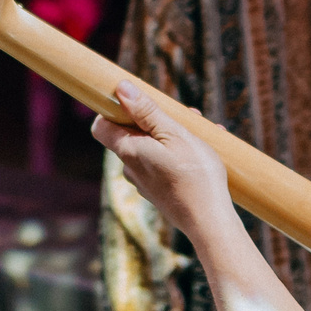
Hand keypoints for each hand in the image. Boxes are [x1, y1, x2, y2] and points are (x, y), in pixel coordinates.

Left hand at [92, 80, 233, 246]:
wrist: (209, 222)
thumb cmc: (194, 175)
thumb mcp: (174, 134)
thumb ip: (147, 111)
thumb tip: (121, 88)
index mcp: (128, 151)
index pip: (100, 126)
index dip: (112, 110)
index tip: (135, 100)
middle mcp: (130, 169)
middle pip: (131, 135)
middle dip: (155, 120)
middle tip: (185, 115)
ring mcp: (145, 184)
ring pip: (151, 150)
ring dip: (172, 136)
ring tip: (202, 133)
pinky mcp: (159, 194)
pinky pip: (162, 166)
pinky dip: (178, 155)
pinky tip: (203, 153)